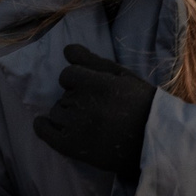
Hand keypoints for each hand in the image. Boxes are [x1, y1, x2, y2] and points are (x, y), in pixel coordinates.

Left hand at [34, 45, 156, 178]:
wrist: (152, 142)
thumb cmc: (140, 104)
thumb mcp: (122, 76)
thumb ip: (92, 61)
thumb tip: (67, 49)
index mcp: (99, 84)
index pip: (68, 74)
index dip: (78, 80)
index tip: (91, 89)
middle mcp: (85, 104)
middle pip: (63, 94)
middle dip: (76, 98)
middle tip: (96, 109)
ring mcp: (77, 127)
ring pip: (55, 111)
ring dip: (66, 113)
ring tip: (86, 121)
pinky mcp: (72, 147)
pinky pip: (45, 133)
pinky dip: (42, 126)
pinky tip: (44, 123)